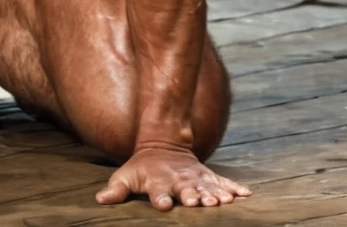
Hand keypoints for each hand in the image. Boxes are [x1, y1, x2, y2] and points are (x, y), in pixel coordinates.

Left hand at [95, 145, 250, 210]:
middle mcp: (178, 180)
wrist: (163, 142)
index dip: (161, 198)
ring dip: (215, 194)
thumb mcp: (125, 176)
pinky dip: (234, 188)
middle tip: (197, 203)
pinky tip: (246, 195)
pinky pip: (224, 182)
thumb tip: (100, 200)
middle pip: (186, 189)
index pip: (159, 191)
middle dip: (192, 196)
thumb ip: (116, 190)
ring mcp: (195, 177)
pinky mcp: (208, 176)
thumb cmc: (142, 167)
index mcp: (158, 181)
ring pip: (207, 186)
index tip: (165, 205)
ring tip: (223, 202)